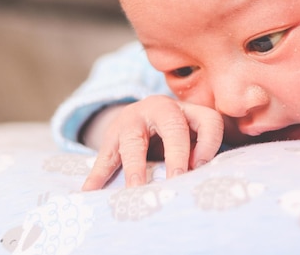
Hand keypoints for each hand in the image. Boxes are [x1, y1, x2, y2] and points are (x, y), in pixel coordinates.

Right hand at [82, 95, 223, 190]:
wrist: (139, 117)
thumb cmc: (173, 133)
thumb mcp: (189, 134)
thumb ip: (198, 148)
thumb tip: (199, 171)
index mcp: (186, 109)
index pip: (208, 120)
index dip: (209, 143)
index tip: (202, 167)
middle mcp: (161, 109)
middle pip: (173, 127)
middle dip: (177, 154)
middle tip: (177, 179)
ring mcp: (132, 120)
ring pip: (134, 142)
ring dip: (136, 167)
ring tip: (136, 189)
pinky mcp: (111, 136)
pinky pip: (106, 156)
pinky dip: (98, 175)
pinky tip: (90, 190)